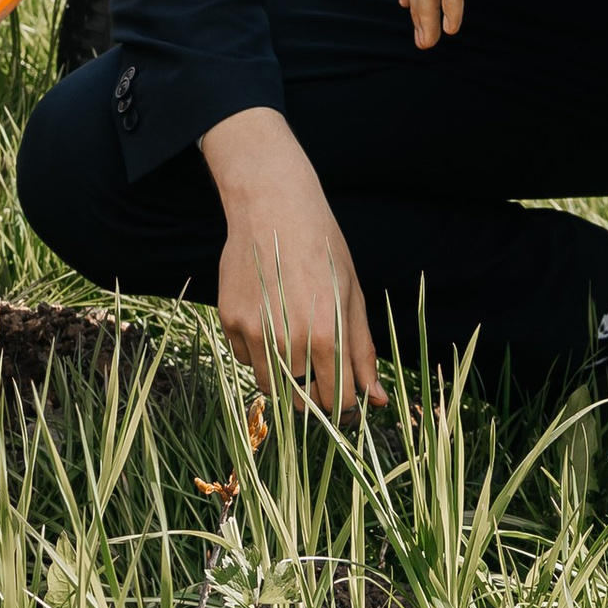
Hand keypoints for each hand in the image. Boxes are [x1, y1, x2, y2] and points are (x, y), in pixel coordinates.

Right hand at [202, 109, 382, 409]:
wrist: (272, 204)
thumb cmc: (322, 247)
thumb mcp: (352, 295)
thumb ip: (362, 352)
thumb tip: (376, 400)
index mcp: (327, 337)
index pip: (339, 403)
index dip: (344, 403)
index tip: (343, 392)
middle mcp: (289, 341)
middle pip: (302, 401)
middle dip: (312, 391)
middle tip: (315, 360)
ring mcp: (256, 333)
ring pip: (271, 385)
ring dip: (283, 373)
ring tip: (290, 332)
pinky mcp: (231, 321)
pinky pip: (245, 358)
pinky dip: (257, 349)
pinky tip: (267, 314)